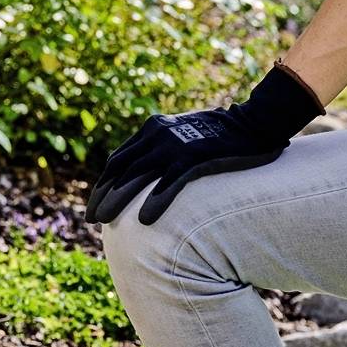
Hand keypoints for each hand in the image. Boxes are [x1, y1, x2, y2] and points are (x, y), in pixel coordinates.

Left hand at [84, 63, 325, 226]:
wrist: (254, 123)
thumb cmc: (221, 135)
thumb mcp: (184, 135)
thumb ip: (164, 149)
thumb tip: (147, 175)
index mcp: (152, 128)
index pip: (118, 159)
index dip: (104, 183)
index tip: (94, 204)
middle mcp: (158, 134)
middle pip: (121, 169)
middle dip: (103, 195)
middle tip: (92, 219)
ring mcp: (175, 145)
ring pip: (138, 176)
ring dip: (119, 201)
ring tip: (106, 223)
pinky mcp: (195, 157)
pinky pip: (170, 182)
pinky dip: (155, 201)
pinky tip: (145, 221)